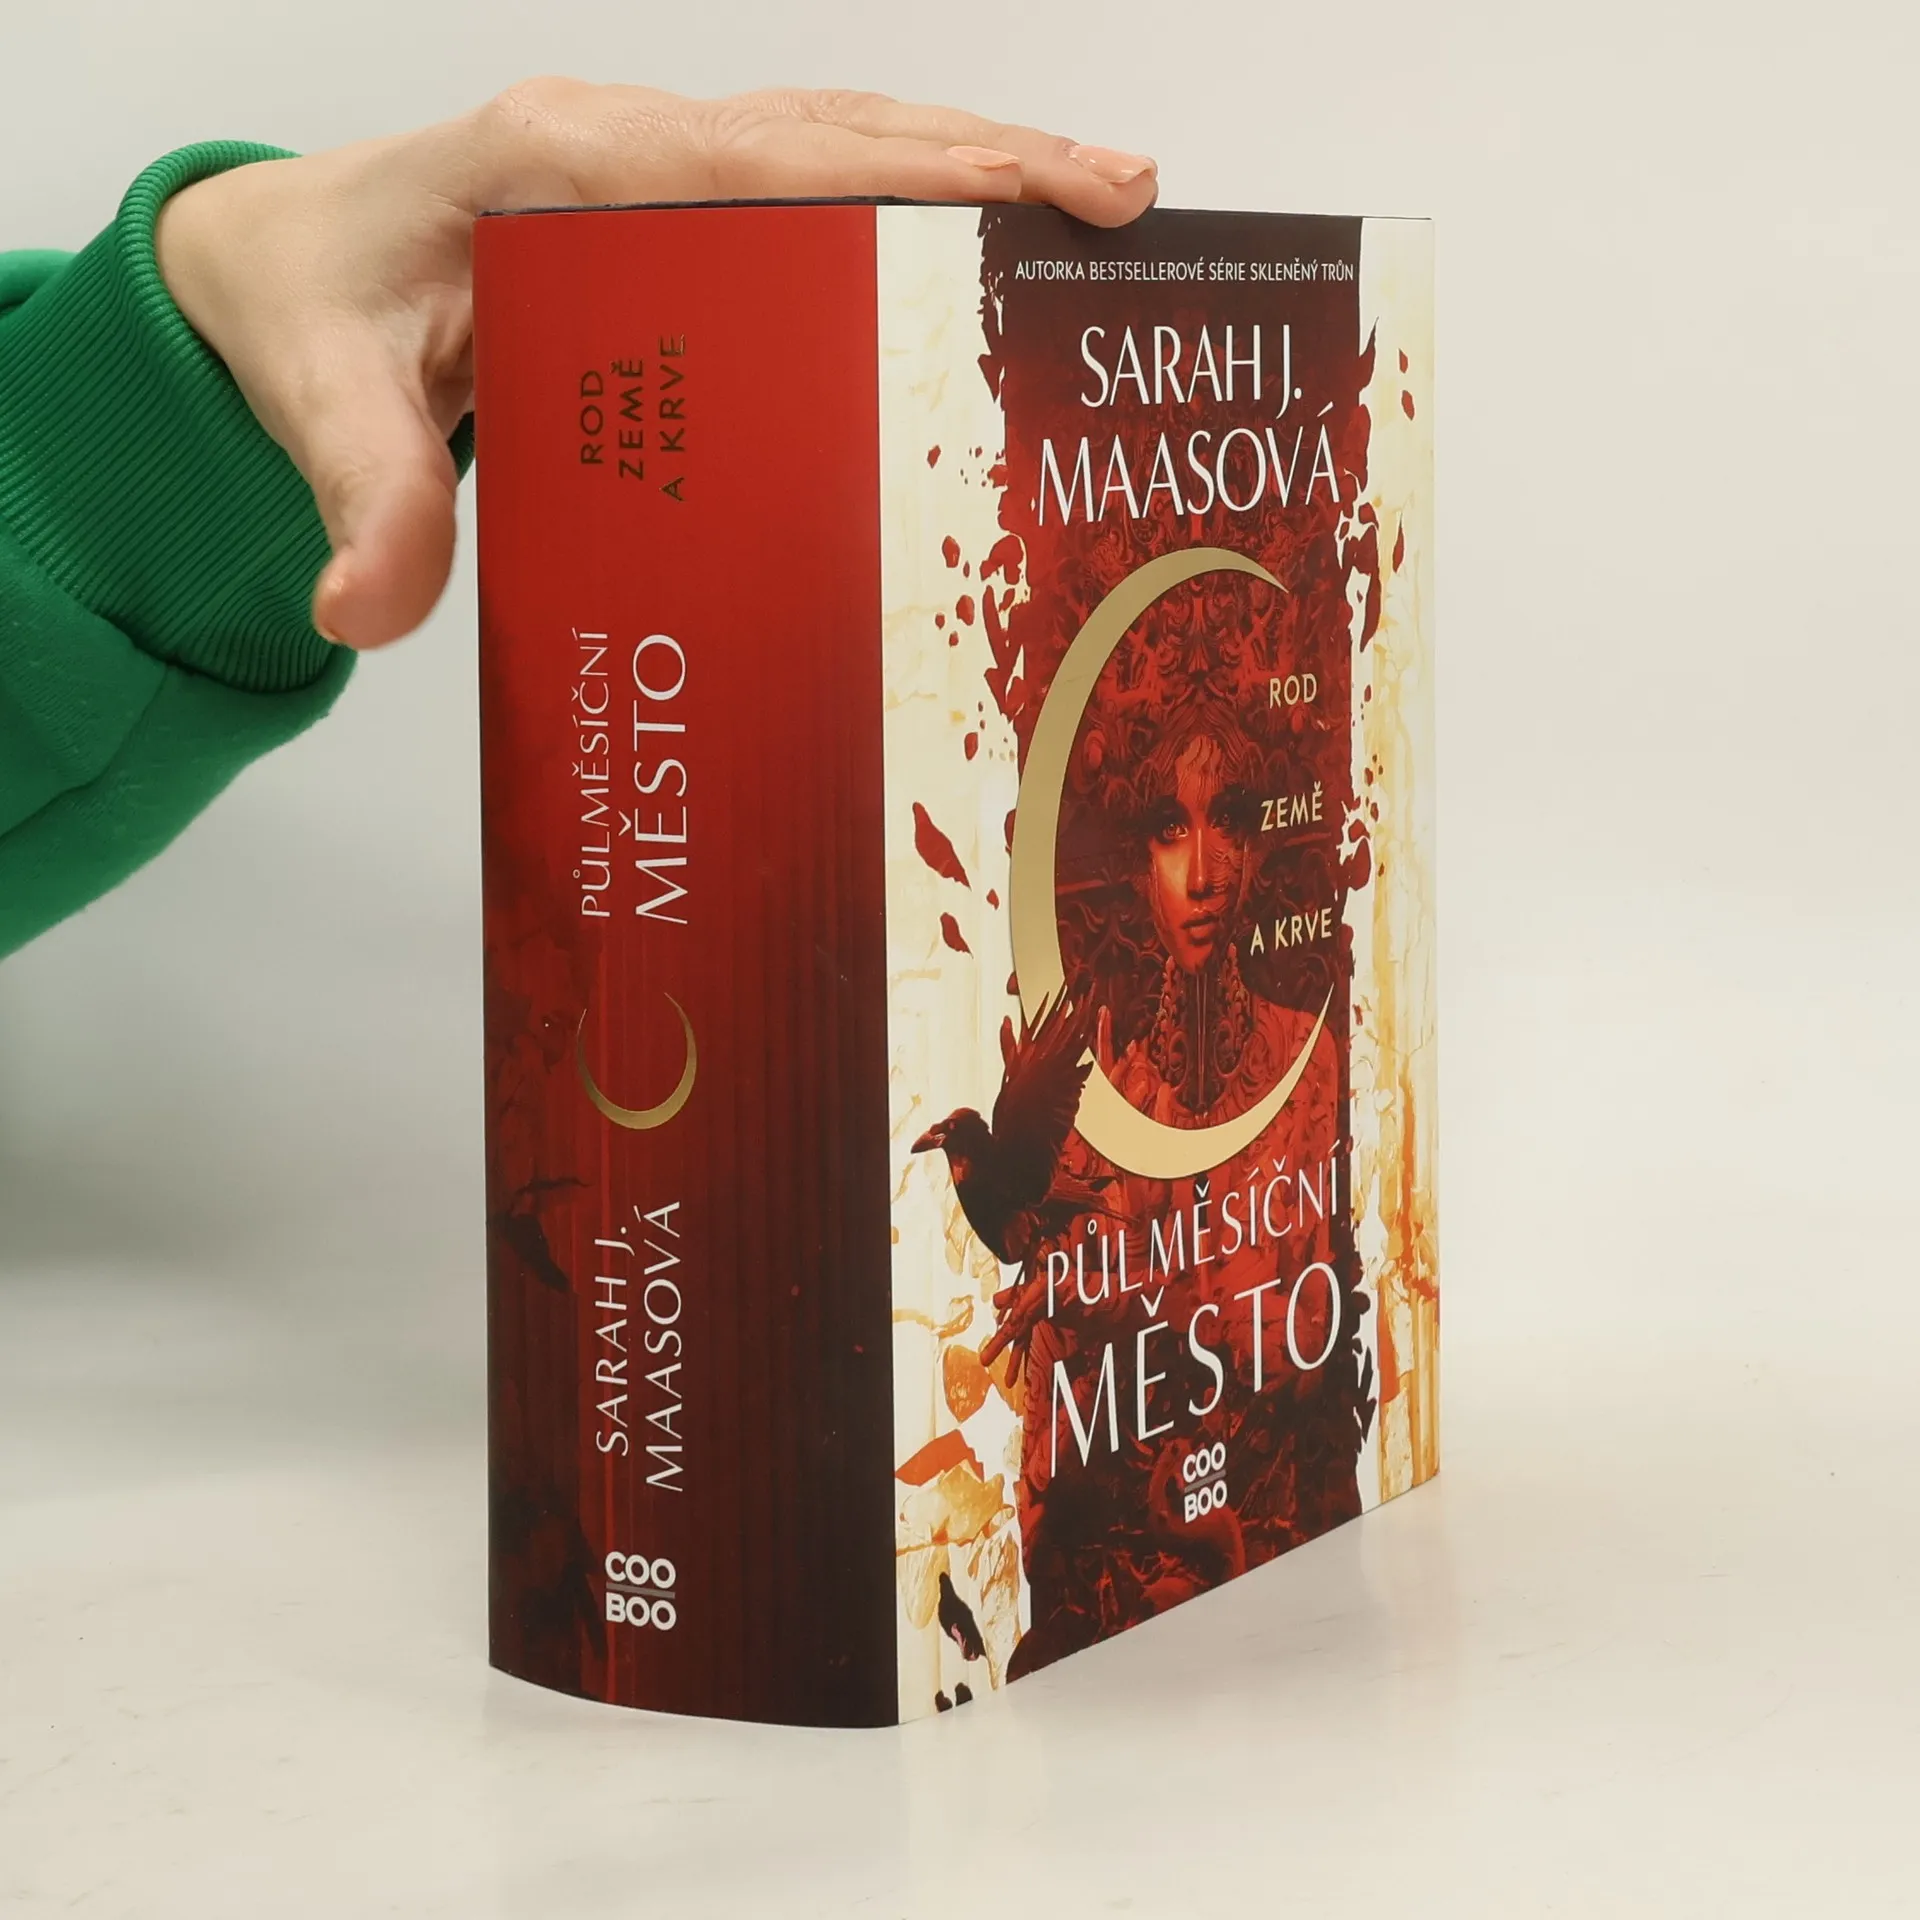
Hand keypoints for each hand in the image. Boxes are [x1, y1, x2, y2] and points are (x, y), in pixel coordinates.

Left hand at [153, 82, 1158, 649]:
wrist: (284, 268)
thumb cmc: (309, 313)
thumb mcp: (320, 404)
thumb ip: (361, 502)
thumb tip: (367, 610)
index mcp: (557, 167)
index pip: (759, 160)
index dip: (900, 174)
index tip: (1025, 195)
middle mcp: (622, 145)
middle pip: (835, 132)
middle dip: (987, 157)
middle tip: (1121, 197)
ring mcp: (657, 168)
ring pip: (840, 145)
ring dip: (971, 168)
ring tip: (1097, 206)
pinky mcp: (674, 207)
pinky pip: (814, 187)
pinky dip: (913, 202)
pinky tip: (985, 250)